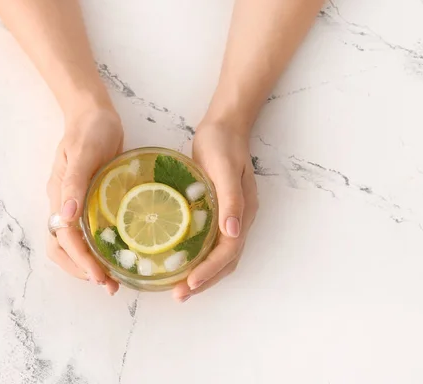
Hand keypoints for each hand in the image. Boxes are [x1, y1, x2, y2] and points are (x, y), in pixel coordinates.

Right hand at [46, 109, 123, 294]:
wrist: (94, 114)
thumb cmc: (89, 130)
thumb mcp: (83, 153)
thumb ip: (75, 183)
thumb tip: (65, 217)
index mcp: (59, 196)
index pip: (65, 239)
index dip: (81, 261)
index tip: (100, 277)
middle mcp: (64, 205)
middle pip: (63, 249)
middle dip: (82, 270)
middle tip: (108, 285)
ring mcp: (76, 204)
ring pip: (74, 244)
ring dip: (89, 264)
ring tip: (113, 278)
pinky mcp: (90, 201)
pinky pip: (89, 232)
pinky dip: (98, 248)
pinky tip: (118, 254)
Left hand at [172, 118, 258, 301]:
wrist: (224, 126)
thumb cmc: (221, 144)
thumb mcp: (224, 168)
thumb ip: (231, 199)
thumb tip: (232, 232)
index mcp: (243, 213)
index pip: (228, 252)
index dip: (210, 271)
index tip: (189, 284)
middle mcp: (239, 220)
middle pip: (225, 261)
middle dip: (205, 281)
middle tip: (179, 296)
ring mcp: (230, 217)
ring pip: (220, 256)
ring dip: (202, 274)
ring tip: (179, 288)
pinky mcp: (219, 212)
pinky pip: (211, 243)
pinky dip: (199, 258)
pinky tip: (181, 262)